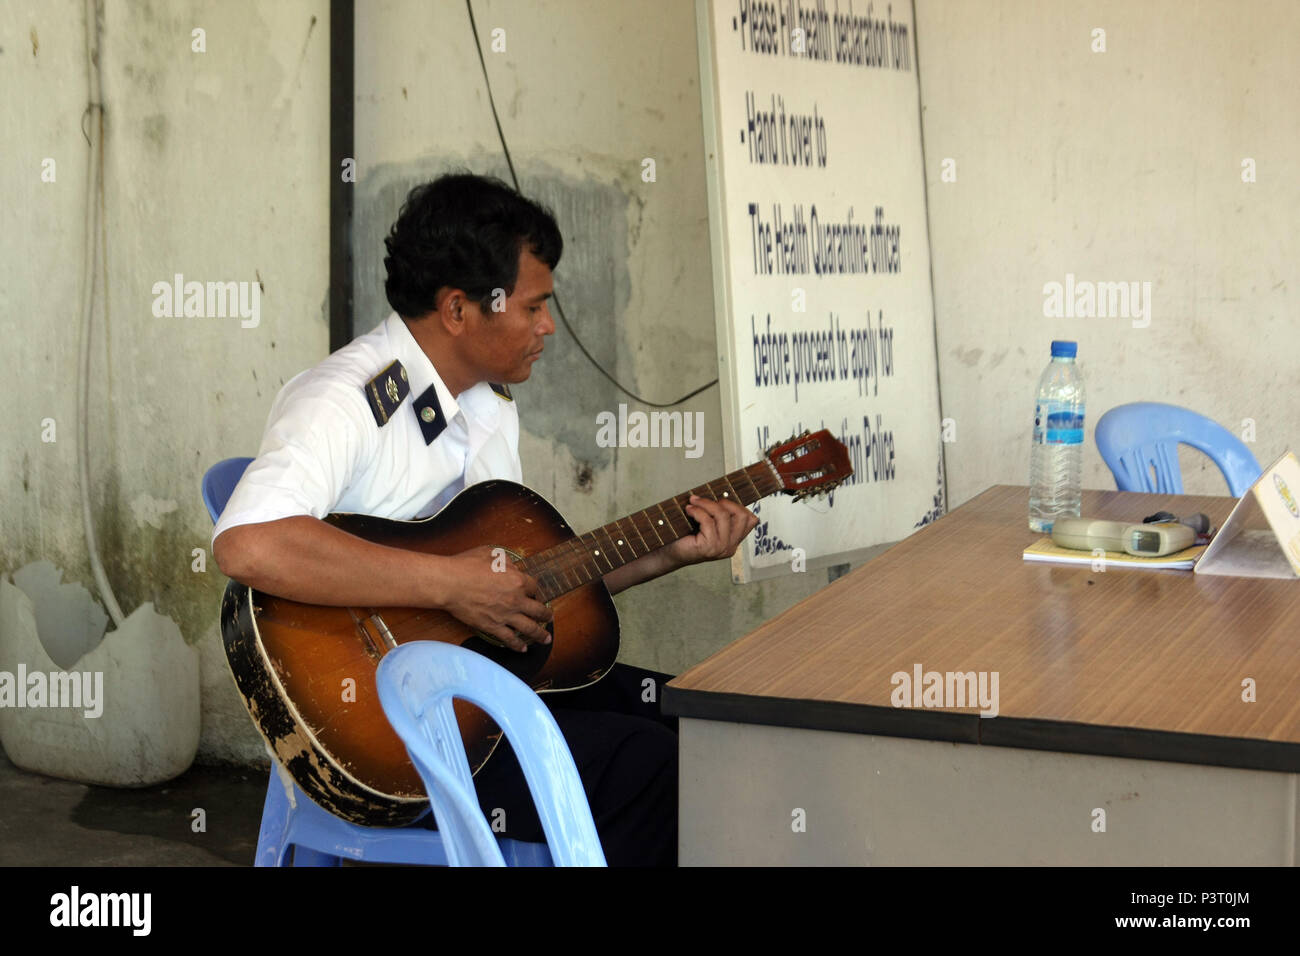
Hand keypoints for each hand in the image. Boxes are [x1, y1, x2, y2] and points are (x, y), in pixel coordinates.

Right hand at [436, 545, 552, 652]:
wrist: (450, 583)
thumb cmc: (467, 566)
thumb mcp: (491, 554)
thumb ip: (506, 561)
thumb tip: (512, 567)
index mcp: (518, 580)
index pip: (535, 588)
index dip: (536, 592)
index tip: (536, 595)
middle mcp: (516, 600)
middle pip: (538, 610)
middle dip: (546, 615)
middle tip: (549, 617)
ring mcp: (505, 615)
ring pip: (529, 628)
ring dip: (540, 634)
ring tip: (545, 639)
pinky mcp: (493, 626)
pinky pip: (509, 639)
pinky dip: (517, 645)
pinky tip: (522, 648)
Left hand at [666, 494, 759, 566]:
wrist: (669, 552)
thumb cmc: (685, 536)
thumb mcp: (708, 523)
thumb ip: (719, 514)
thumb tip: (722, 493)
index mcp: (734, 541)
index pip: (750, 520)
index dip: (737, 505)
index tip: (719, 501)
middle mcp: (731, 546)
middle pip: (741, 515)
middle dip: (724, 502)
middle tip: (706, 500)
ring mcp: (721, 548)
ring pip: (723, 516)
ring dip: (706, 504)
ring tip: (693, 502)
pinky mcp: (708, 547)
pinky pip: (708, 521)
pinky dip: (697, 511)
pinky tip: (689, 510)